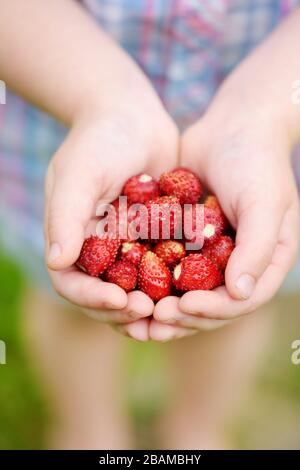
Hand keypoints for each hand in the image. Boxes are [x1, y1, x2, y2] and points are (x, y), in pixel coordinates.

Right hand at [45, 84, 177, 340]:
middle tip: (151, 315)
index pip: (73, 284)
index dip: (93, 300)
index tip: (121, 302)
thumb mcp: (78, 174)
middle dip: (125, 312)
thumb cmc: (98, 140)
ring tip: (174, 315)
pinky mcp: (154, 238)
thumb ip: (65, 217)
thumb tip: (57, 263)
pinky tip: (195, 289)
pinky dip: (174, 283)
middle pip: (105, 296)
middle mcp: (97, 249)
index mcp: (71, 240)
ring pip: (135, 289)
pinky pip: (162, 268)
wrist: (132, 115)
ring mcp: (126, 246)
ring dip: (152, 307)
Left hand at [151, 88, 299, 340]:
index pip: (241, 301)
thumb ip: (256, 249)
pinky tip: (129, 285)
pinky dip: (153, 280)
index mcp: (266, 263)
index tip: (183, 307)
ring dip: (164, 306)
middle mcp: (240, 265)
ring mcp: (214, 255)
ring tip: (137, 313)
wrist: (233, 127)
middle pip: (212, 305)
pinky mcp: (189, 242)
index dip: (213, 310)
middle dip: (183, 316)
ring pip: (188, 292)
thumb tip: (240, 295)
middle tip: (153, 319)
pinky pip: (170, 267)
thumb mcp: (265, 203)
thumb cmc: (256, 163)